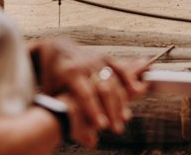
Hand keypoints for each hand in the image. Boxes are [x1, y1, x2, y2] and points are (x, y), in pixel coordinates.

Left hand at [31, 38, 147, 134]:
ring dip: (121, 101)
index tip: (101, 126)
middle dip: (110, 110)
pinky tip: (137, 91)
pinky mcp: (105, 57)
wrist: (55, 48)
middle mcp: (85, 64)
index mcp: (70, 72)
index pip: (85, 94)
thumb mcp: (54, 95)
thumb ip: (71, 117)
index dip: (94, 110)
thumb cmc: (53, 78)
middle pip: (103, 88)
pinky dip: (129, 79)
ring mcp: (97, 59)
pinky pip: (120, 68)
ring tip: (124, 118)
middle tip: (116, 128)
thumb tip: (90, 142)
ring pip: (113, 81)